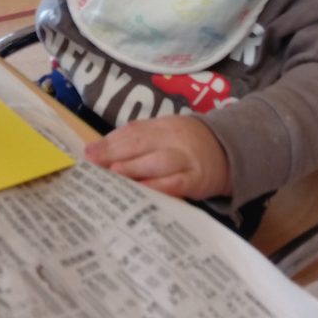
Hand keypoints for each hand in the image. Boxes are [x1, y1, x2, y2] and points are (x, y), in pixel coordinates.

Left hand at [84, 116, 231, 199]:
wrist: (229, 152)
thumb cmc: (187, 145)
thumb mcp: (166, 135)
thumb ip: (138, 142)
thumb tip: (98, 153)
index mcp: (163, 125)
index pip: (134, 131)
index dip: (110, 141)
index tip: (88, 153)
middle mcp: (174, 138)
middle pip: (142, 143)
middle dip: (114, 154)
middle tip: (93, 165)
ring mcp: (186, 158)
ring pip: (156, 162)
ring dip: (133, 169)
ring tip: (112, 176)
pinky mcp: (196, 179)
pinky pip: (174, 183)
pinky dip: (156, 187)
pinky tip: (140, 191)